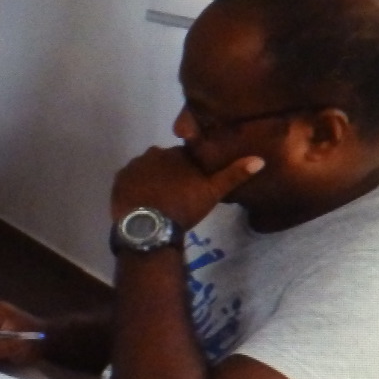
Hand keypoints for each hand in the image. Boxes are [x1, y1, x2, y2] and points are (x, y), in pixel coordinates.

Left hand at [110, 145, 263, 230]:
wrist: (151, 226)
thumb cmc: (184, 207)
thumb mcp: (213, 191)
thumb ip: (234, 174)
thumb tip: (260, 159)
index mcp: (176, 153)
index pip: (184, 156)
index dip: (188, 169)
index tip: (189, 183)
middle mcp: (153, 153)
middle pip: (163, 161)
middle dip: (168, 173)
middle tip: (174, 194)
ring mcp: (133, 166)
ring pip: (146, 170)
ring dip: (151, 180)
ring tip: (158, 200)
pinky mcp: (118, 180)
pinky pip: (129, 180)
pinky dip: (135, 188)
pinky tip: (142, 202)